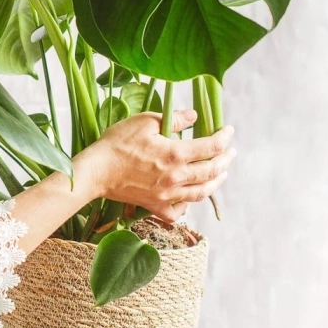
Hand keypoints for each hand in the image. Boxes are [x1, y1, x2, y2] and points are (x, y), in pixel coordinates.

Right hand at [74, 109, 235, 223]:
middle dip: (226, 160)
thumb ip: (174, 118)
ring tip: (221, 174)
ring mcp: (167, 194)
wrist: (96, 171)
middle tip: (231, 153)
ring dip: (216, 183)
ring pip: (201, 193)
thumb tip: (193, 116)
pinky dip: (187, 206)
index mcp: (176, 154)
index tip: (229, 131)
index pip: (211, 146)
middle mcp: (176, 177)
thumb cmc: (117, 143)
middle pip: (212, 171)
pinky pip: (177, 212)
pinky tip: (189, 198)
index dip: (225, 137)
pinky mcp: (154, 205)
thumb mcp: (144, 121)